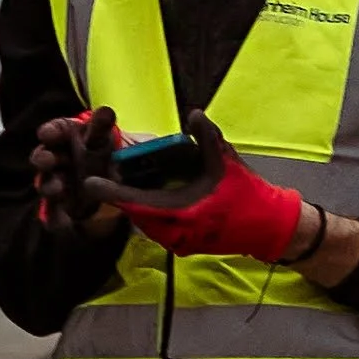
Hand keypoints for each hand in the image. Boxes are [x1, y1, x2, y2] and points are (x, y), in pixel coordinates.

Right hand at [32, 105, 127, 235]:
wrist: (108, 187)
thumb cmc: (100, 154)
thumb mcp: (102, 139)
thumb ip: (101, 127)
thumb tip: (106, 110)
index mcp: (67, 137)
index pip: (55, 130)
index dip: (50, 132)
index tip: (47, 134)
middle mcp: (57, 159)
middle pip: (44, 157)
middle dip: (44, 158)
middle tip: (46, 160)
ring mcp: (57, 183)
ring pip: (46, 184)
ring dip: (49, 186)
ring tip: (59, 188)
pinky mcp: (60, 208)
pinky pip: (52, 215)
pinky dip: (55, 218)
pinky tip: (62, 222)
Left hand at [115, 113, 306, 263]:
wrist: (269, 228)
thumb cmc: (249, 196)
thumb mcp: (228, 162)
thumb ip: (208, 137)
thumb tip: (192, 113)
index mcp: (181, 213)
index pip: (136, 203)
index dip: (111, 192)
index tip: (89, 182)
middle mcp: (174, 232)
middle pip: (135, 213)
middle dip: (119, 194)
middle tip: (104, 173)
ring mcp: (178, 242)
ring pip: (143, 221)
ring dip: (132, 203)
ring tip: (119, 181)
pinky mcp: (182, 245)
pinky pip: (155, 227)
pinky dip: (147, 210)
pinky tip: (145, 194)